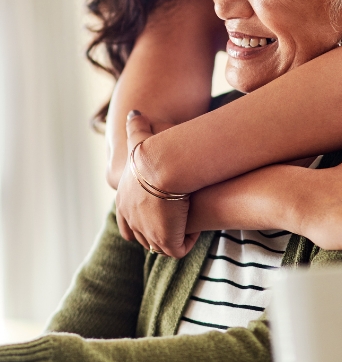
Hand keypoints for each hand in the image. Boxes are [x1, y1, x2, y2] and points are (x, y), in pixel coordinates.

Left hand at [115, 111, 197, 257]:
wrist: (163, 166)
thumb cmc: (154, 151)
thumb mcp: (141, 139)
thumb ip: (136, 127)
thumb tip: (135, 112)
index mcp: (124, 202)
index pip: (127, 223)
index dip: (141, 222)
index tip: (158, 215)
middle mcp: (132, 221)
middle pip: (144, 238)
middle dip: (160, 232)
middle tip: (177, 221)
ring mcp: (148, 233)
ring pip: (161, 245)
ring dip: (175, 236)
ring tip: (190, 224)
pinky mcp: (166, 240)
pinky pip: (179, 248)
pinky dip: (188, 240)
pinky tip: (198, 227)